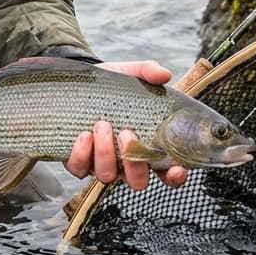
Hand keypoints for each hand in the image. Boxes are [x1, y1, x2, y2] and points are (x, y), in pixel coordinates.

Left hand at [62, 60, 188, 189]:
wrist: (79, 82)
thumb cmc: (113, 85)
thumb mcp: (131, 74)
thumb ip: (149, 72)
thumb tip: (164, 74)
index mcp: (147, 146)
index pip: (168, 172)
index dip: (175, 176)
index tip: (176, 168)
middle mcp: (126, 162)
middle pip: (138, 182)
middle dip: (134, 164)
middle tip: (127, 133)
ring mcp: (102, 164)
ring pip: (107, 176)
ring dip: (105, 153)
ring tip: (102, 124)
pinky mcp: (78, 162)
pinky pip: (80, 169)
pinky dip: (82, 154)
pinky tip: (84, 135)